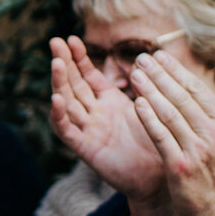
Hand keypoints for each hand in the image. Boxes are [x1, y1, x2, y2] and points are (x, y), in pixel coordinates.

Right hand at [49, 37, 166, 201]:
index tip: (72, 38)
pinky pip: (67, 131)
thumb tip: (152, 57)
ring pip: (67, 103)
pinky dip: (59, 116)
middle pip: (73, 84)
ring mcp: (87, 130)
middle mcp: (94, 114)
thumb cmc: (160, 144)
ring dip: (60, 83)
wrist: (160, 177)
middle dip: (64, 62)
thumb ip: (149, 85)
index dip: (79, 58)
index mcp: (110, 103)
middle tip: (54, 41)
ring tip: (56, 63)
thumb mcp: (155, 107)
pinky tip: (56, 100)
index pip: (88, 76)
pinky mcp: (85, 148)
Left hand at [128, 51, 214, 215]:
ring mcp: (196, 149)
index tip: (160, 55)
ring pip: (170, 113)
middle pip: (182, 97)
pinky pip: (161, 137)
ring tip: (135, 74)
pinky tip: (136, 104)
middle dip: (160, 75)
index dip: (177, 71)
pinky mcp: (179, 166)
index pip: (198, 90)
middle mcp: (212, 132)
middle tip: (141, 58)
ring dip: (151, 90)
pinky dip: (148, 118)